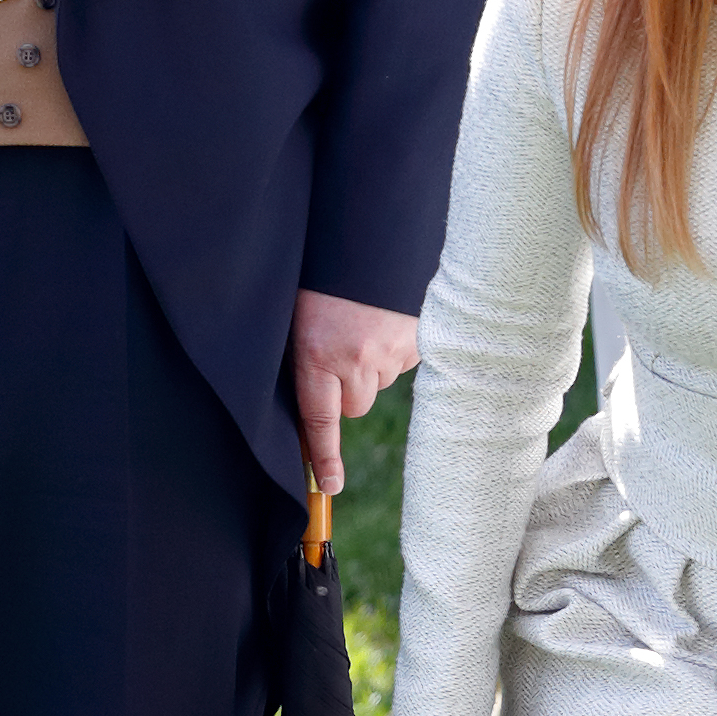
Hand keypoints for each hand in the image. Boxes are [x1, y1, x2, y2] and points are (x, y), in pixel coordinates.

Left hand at [291, 291, 419, 499]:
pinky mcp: (420, 339)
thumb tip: (308, 390)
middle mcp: (357, 359)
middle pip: (354, 405)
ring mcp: (393, 350)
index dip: (324, 457)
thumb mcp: (297, 310)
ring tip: (362, 322)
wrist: (369, 229)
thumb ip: (304, 354)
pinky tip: (386, 317)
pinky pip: (404, 359)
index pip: (319, 419)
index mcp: (317, 354)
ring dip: (371, 363)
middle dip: (347, 388)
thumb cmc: (323, 271)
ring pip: (379, 381)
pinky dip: (396, 345)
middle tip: (338, 349)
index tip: (330, 486)